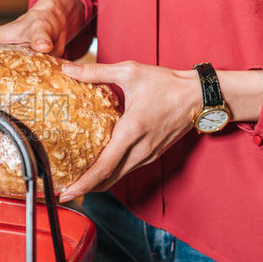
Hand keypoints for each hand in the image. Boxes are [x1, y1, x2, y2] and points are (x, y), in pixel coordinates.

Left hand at [58, 61, 201, 200]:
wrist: (200, 95)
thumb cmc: (167, 83)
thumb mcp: (130, 72)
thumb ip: (96, 72)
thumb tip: (68, 68)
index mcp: (132, 131)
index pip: (104, 166)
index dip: (84, 183)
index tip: (67, 192)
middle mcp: (141, 149)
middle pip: (108, 179)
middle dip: (85, 188)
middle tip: (63, 192)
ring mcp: (149, 154)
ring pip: (118, 176)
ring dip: (97, 183)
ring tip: (75, 182)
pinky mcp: (153, 154)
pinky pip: (127, 169)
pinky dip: (111, 174)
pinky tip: (97, 168)